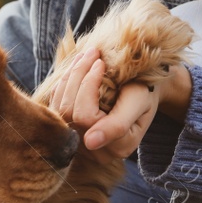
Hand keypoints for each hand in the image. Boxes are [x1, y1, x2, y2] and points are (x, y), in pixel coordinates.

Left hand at [44, 46, 162, 159]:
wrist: (144, 92)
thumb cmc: (145, 94)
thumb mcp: (139, 103)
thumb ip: (118, 124)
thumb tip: (90, 143)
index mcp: (118, 146)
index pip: (86, 117)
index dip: (88, 85)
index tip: (100, 62)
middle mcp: (96, 150)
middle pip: (69, 112)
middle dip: (78, 76)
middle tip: (92, 52)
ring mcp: (80, 142)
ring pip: (60, 108)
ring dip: (70, 77)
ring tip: (84, 56)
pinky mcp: (70, 130)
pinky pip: (55, 107)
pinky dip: (64, 84)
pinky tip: (77, 69)